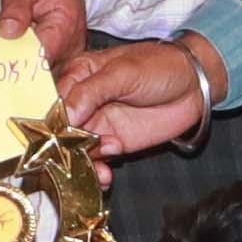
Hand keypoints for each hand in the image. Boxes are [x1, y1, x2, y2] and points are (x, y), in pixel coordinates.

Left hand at [0, 0, 95, 63]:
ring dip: (13, 57)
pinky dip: (19, 54)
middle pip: (36, 67)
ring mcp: (65, 54)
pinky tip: (7, 43)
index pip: (38, 58)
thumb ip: (16, 4)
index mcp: (65, 26)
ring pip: (35, 68)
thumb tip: (8, 31)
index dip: (13, 58)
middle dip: (10, 58)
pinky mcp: (58, 56)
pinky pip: (36, 63)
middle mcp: (70, 46)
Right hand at [56, 30, 216, 158]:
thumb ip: (91, 92)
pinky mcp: (114, 143)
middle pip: (58, 130)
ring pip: (75, 150)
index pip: (50, 101)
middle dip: (61, 149)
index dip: (46, 122)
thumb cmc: (159, 66)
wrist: (194, 85)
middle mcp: (82, 102)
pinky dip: (97, 172)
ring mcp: (97, 124)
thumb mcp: (122, 73)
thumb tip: (64, 115)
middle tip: (68, 162)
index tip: (47, 140)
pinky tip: (106, 175)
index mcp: (77, 76)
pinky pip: (96, 161)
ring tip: (95, 170)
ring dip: (80, 165)